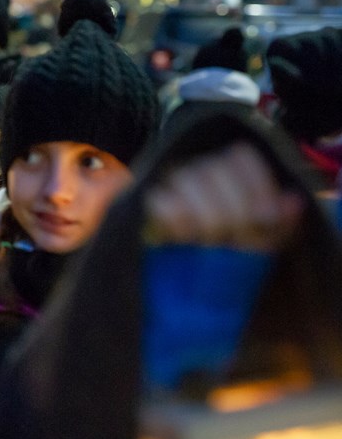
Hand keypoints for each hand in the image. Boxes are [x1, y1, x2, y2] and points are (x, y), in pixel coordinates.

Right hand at [144, 143, 304, 251]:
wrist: (186, 283)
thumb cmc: (230, 253)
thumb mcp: (263, 240)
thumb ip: (280, 222)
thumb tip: (292, 202)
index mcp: (227, 167)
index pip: (241, 156)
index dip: (257, 185)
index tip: (267, 218)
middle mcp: (196, 166)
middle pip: (215, 169)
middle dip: (234, 209)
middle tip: (237, 238)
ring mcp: (167, 181)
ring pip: (187, 180)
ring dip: (207, 216)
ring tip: (211, 241)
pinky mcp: (147, 203)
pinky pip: (162, 201)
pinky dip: (179, 221)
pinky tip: (185, 237)